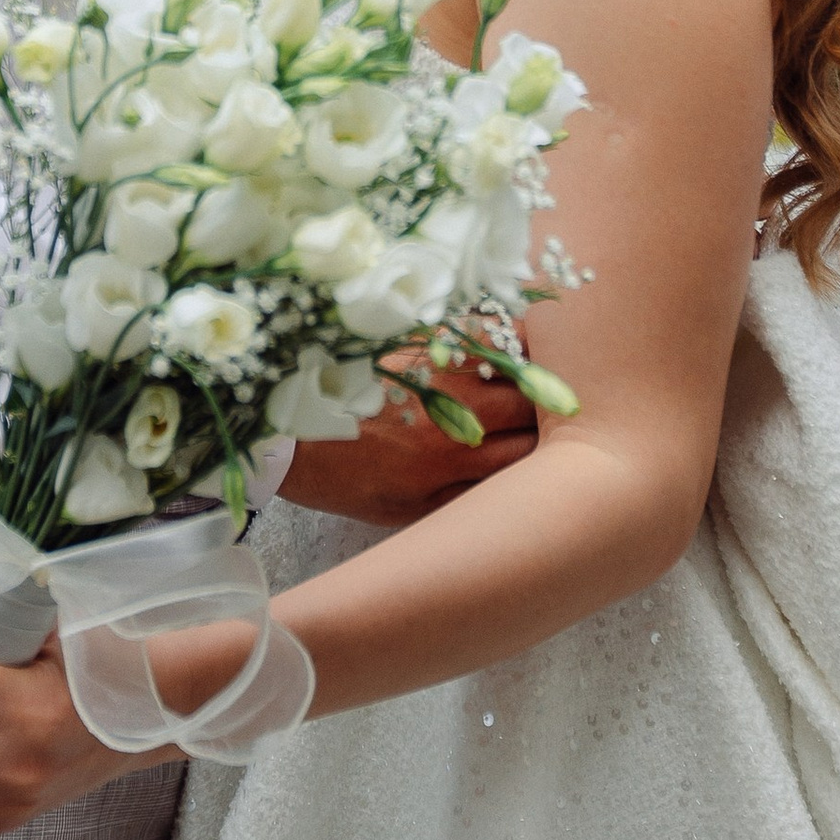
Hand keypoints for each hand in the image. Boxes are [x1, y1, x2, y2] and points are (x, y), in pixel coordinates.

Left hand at [282, 360, 536, 526]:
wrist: (283, 422)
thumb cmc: (340, 476)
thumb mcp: (399, 511)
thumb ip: (460, 498)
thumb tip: (508, 489)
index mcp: (454, 457)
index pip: (534, 452)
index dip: (552, 455)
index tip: (555, 457)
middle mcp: (459, 407)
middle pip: (536, 402)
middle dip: (550, 413)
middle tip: (551, 419)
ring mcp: (444, 365)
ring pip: (517, 358)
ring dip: (534, 369)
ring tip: (537, 380)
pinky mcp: (424, 336)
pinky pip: (481, 329)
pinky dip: (501, 337)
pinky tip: (505, 348)